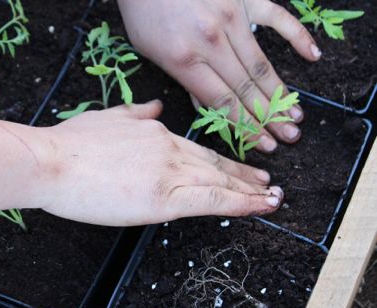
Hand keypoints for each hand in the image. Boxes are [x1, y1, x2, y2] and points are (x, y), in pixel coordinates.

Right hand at [39, 101, 282, 225]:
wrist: (50, 161)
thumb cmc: (70, 144)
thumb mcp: (107, 116)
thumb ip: (135, 112)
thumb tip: (155, 107)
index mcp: (154, 131)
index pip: (197, 149)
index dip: (222, 161)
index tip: (239, 169)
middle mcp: (167, 147)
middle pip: (213, 164)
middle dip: (243, 176)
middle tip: (266, 184)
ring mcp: (168, 171)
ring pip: (219, 182)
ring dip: (249, 191)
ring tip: (270, 197)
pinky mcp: (163, 198)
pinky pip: (211, 200)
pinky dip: (241, 203)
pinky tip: (258, 206)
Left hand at [118, 0, 320, 152]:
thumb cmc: (144, 12)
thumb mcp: (151, 52)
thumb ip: (184, 79)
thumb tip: (211, 107)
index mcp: (184, 60)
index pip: (223, 103)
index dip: (246, 127)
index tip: (264, 144)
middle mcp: (211, 41)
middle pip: (246, 89)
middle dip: (269, 117)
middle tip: (288, 137)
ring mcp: (231, 17)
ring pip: (261, 64)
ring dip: (280, 93)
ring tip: (296, 115)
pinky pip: (277, 18)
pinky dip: (297, 37)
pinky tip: (312, 56)